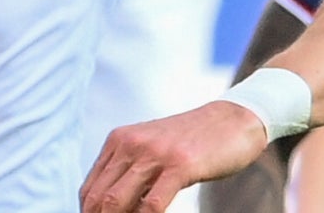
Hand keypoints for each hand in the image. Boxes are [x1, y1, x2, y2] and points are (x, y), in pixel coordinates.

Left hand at [80, 100, 267, 212]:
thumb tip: (110, 208)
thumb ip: (130, 170)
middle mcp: (131, 143)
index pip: (89, 190)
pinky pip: (152, 205)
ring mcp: (155, 153)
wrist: (235, 119)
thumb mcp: (152, 147)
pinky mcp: (180, 165)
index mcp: (119, 140)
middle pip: (98, 199)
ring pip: (116, 203)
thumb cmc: (194, 141)